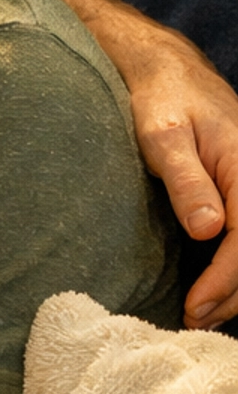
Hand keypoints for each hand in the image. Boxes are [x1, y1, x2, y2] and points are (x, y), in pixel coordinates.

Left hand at [97, 17, 237, 326]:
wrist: (169, 72)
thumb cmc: (163, 101)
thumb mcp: (164, 138)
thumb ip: (187, 183)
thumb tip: (210, 229)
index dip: (225, 279)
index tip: (196, 307)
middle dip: (233, 293)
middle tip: (194, 320)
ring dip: (237, 287)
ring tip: (202, 315)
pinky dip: (236, 269)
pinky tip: (215, 291)